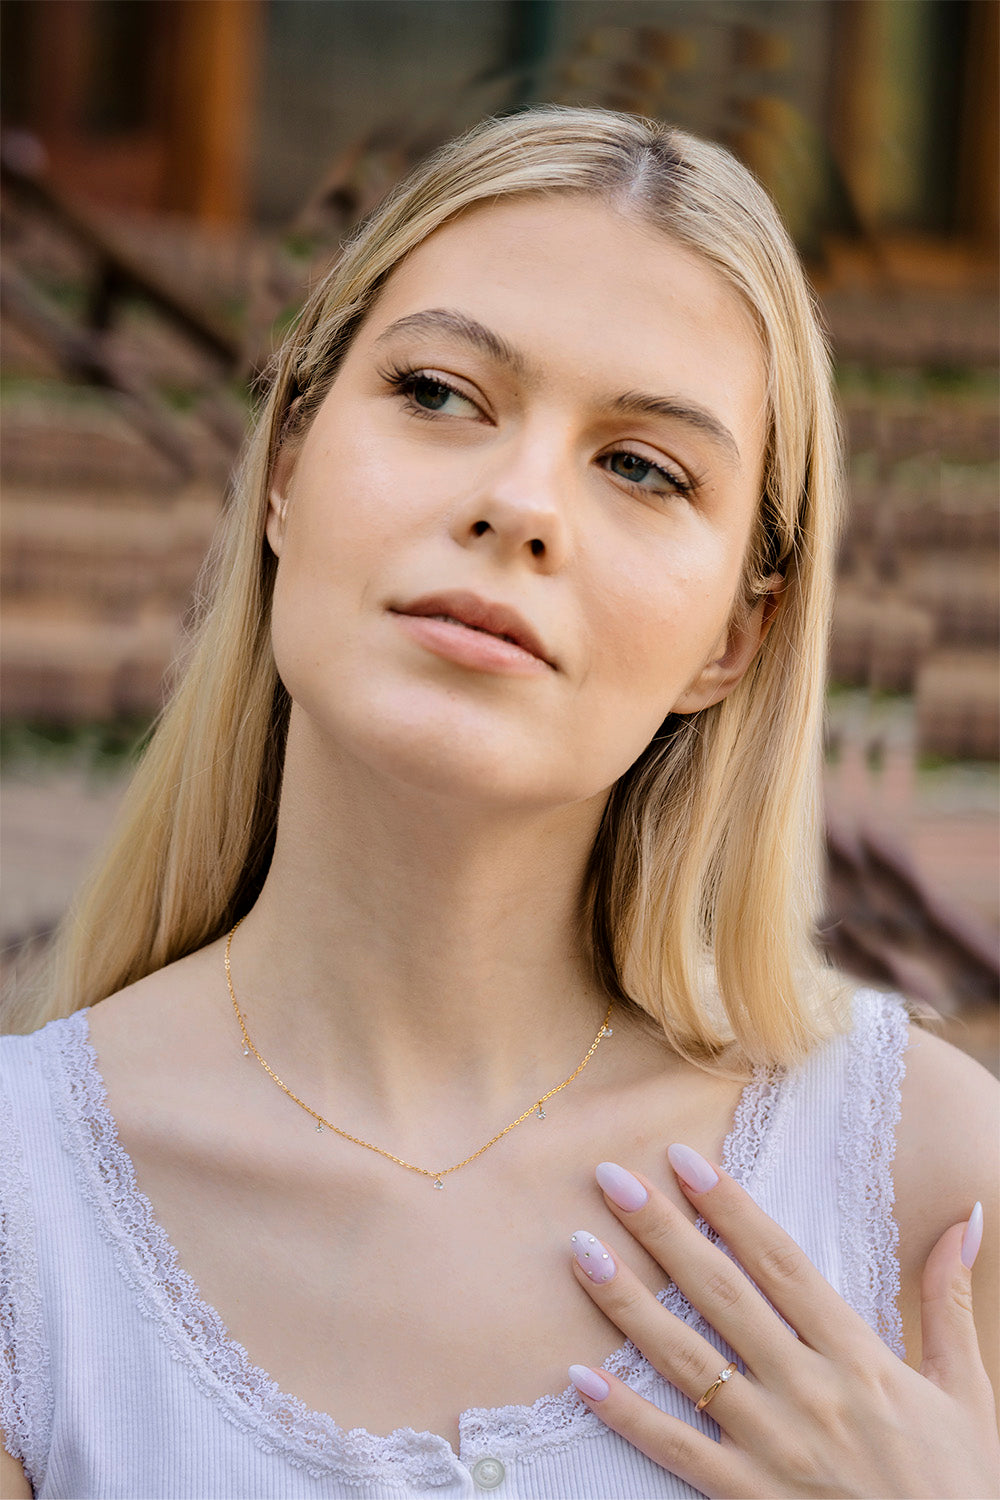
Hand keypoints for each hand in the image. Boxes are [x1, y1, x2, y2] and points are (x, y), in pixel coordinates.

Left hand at [567, 1147, 999, 1498]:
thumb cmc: (960, 1488)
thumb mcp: (968, 1392)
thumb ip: (950, 1301)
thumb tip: (966, 1215)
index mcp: (859, 1359)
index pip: (780, 1263)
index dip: (730, 1206)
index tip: (683, 1159)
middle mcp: (808, 1393)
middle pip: (720, 1296)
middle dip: (662, 1232)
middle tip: (611, 1179)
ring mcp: (773, 1449)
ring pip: (687, 1362)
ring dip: (628, 1305)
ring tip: (581, 1254)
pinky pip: (677, 1451)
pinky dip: (627, 1415)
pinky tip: (580, 1377)